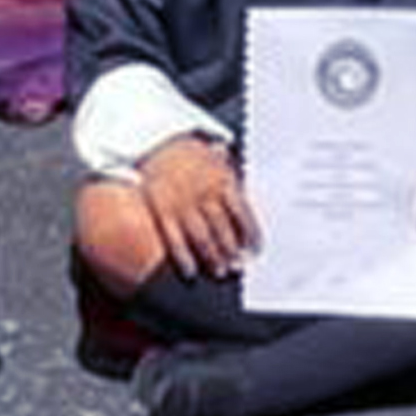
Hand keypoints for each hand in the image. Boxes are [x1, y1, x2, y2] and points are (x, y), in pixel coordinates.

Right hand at [135, 136, 254, 279]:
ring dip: (213, 258)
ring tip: (221, 271)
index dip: (251, 235)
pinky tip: (191, 271)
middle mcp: (203, 192)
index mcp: (222, 179)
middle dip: (233, 251)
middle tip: (240, 266)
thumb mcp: (220, 162)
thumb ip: (236, 183)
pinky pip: (173, 238)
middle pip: (222, 229)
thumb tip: (254, 206)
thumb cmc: (196, 158)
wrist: (159, 143)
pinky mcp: (161, 210)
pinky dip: (183, 257)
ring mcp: (181, 202)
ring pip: (201, 237)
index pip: (242, 213)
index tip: (256, 250)